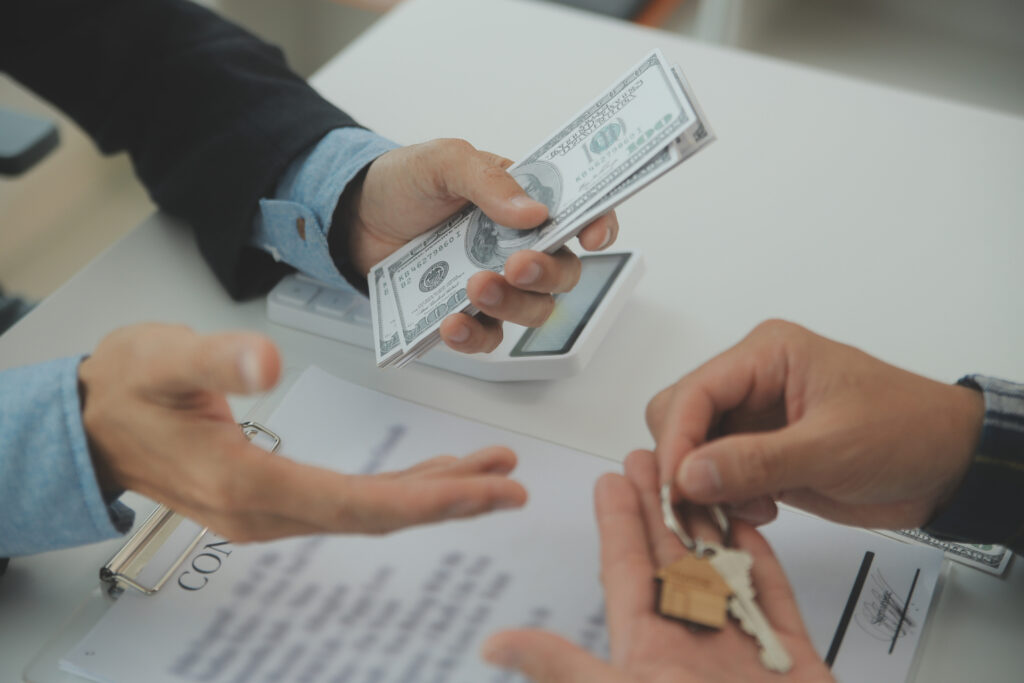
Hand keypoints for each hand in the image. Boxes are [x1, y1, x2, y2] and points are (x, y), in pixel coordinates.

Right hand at [79, 324, 526, 540]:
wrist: (91, 423)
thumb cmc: (127, 388)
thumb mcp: (164, 356)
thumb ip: (216, 359)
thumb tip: (265, 362)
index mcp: (247, 483)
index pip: (355, 502)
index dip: (427, 497)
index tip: (487, 489)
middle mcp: (265, 511)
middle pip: (375, 514)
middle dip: (449, 500)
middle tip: (512, 484)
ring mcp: (271, 510)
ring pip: (369, 511)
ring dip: (433, 493)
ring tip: (493, 474)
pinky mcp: (277, 496)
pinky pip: (353, 501)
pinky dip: (401, 488)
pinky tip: (436, 474)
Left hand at [345, 138, 618, 352]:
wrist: (355, 217)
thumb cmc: (406, 182)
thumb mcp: (444, 161)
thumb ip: (488, 179)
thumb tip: (533, 211)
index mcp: (525, 200)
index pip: (579, 214)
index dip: (598, 225)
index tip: (593, 236)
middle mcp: (519, 245)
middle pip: (563, 272)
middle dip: (547, 273)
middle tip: (516, 266)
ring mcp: (496, 281)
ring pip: (533, 309)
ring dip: (513, 305)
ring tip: (477, 289)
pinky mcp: (467, 312)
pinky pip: (487, 336)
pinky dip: (474, 336)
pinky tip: (453, 325)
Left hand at [483, 450, 829, 681]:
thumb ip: (565, 671)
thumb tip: (496, 647)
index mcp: (650, 653)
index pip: (629, 571)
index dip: (619, 521)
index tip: (610, 479)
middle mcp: (693, 648)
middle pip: (673, 558)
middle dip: (660, 505)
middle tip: (651, 455)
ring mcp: (744, 655)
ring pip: (724, 570)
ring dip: (711, 523)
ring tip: (700, 475)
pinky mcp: (794, 664)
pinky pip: (778, 602)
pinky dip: (766, 565)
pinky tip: (754, 529)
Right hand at [647, 319, 984, 528]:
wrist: (949, 464)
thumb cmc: (909, 430)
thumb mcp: (833, 447)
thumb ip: (758, 462)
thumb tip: (691, 473)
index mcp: (767, 355)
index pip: (694, 392)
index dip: (677, 440)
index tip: (676, 485)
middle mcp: (752, 382)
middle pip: (679, 415)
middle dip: (683, 463)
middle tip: (697, 505)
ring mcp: (754, 420)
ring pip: (692, 449)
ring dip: (702, 486)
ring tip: (734, 512)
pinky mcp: (760, 454)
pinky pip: (716, 475)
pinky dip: (723, 499)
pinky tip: (757, 511)